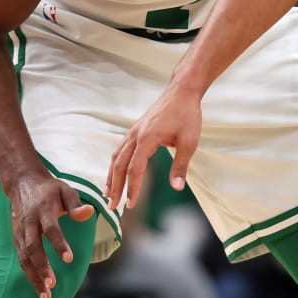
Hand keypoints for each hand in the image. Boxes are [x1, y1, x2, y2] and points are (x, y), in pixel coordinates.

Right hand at [5, 173, 94, 297]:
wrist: (22, 182)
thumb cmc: (50, 189)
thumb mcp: (65, 190)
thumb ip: (76, 204)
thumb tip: (88, 213)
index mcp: (43, 209)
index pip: (51, 228)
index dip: (59, 244)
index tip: (70, 259)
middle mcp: (29, 222)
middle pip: (33, 247)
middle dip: (42, 267)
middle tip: (53, 285)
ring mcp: (20, 231)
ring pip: (24, 257)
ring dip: (34, 277)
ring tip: (46, 295)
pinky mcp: (16, 238)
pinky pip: (21, 259)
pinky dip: (29, 274)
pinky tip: (38, 287)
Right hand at [107, 85, 202, 209]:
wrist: (182, 92)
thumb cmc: (187, 115)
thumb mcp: (189, 142)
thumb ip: (180, 166)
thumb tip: (176, 187)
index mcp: (147, 138)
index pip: (135, 169)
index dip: (132, 188)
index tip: (130, 204)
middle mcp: (135, 135)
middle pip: (119, 165)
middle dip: (115, 187)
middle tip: (112, 206)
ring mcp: (133, 132)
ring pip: (116, 157)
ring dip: (111, 177)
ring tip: (107, 194)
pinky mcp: (135, 130)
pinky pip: (119, 150)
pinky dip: (115, 164)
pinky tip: (115, 173)